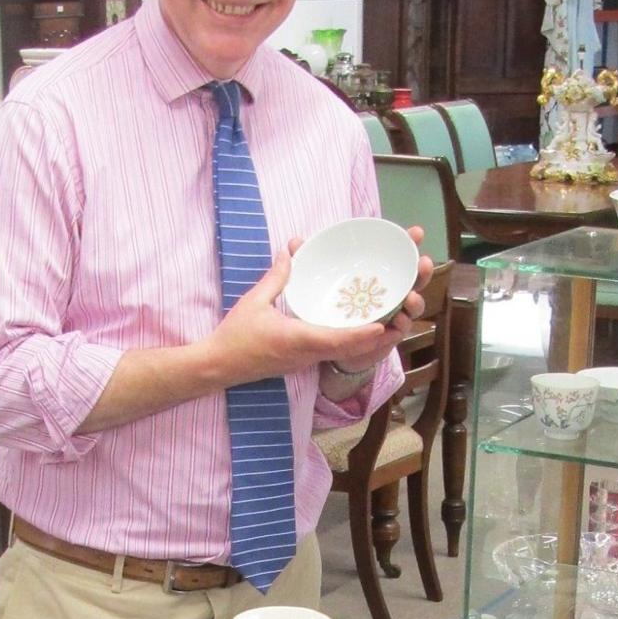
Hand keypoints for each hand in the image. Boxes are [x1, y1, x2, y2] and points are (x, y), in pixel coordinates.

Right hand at [204, 246, 390, 385]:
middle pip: (349, 349)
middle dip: (374, 338)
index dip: (362, 335)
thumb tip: (291, 251)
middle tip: (399, 321)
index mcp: (298, 340)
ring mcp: (305, 361)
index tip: (383, 326)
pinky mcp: (302, 362)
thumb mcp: (254, 302)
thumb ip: (276, 278)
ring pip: (343, 353)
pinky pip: (331, 353)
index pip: (336, 340)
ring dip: (364, 342)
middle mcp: (307, 354)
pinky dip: (348, 343)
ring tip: (387, 324)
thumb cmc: (235, 336)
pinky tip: (356, 330)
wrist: (218, 367)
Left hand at [320, 226, 435, 373]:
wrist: (331, 347)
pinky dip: (399, 328)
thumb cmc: (330, 308)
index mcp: (377, 276)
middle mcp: (390, 294)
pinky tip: (398, 323)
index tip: (416, 232)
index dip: (409, 244)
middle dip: (421, 271)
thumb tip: (294, 242)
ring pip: (410, 307)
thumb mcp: (316, 283)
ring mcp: (392, 316)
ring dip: (414, 301)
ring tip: (411, 297)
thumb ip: (307, 262)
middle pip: (412, 280)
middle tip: (423, 262)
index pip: (397, 257)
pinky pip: (397, 333)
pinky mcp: (385, 338)